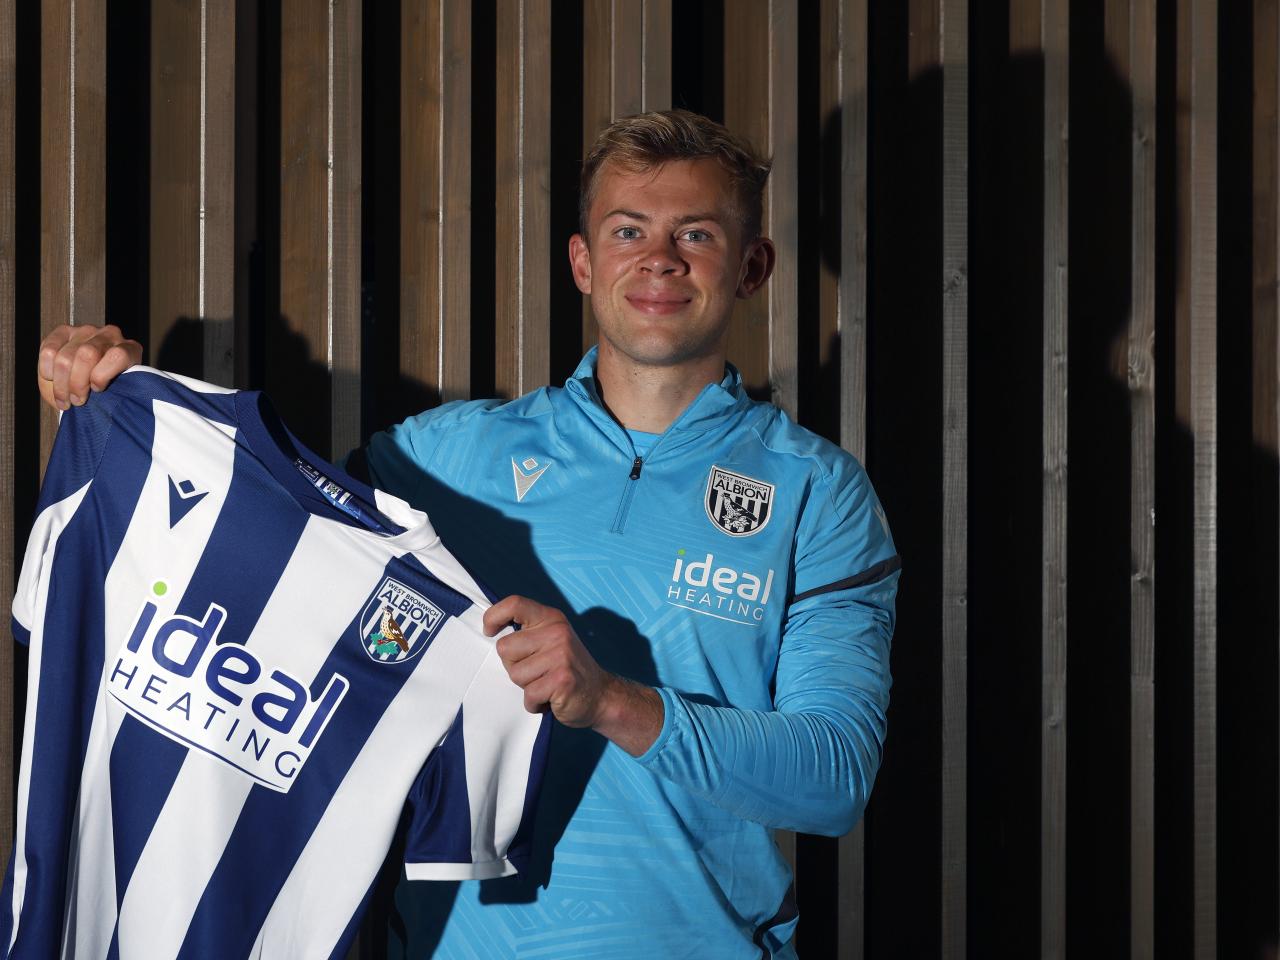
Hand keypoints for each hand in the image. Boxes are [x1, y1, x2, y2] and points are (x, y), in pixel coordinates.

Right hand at [38, 324, 142, 411]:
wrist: (93, 383)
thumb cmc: (108, 391)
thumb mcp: (115, 394)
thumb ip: (110, 394)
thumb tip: (92, 397)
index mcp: (130, 349)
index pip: (118, 356)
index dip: (103, 375)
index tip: (97, 390)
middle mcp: (109, 334)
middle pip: (87, 355)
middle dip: (77, 383)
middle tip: (76, 402)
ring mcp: (86, 331)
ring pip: (65, 356)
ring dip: (60, 384)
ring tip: (63, 399)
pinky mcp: (64, 331)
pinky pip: (48, 349)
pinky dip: (46, 369)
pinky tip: (52, 379)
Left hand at [484, 595, 663, 755]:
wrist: (601, 696)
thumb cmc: (566, 669)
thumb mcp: (551, 640)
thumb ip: (527, 633)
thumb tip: (491, 630)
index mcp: (551, 618)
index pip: (514, 604)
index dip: (493, 616)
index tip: (489, 631)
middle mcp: (557, 632)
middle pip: (505, 647)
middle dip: (513, 665)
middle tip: (537, 672)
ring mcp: (561, 655)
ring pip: (515, 674)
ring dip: (526, 687)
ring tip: (546, 684)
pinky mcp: (562, 679)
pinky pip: (529, 695)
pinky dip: (535, 703)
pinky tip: (551, 698)